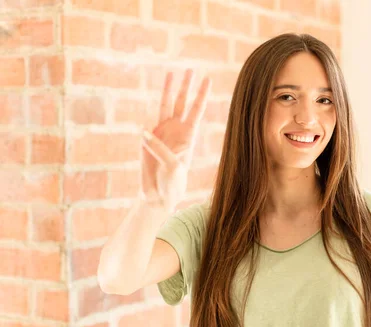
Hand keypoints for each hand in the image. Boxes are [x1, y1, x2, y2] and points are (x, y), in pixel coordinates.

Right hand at [140, 69, 211, 211]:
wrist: (159, 194)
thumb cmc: (172, 183)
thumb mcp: (172, 167)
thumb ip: (160, 150)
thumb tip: (144, 133)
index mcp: (188, 135)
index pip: (197, 110)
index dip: (201, 95)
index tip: (208, 79)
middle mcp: (176, 130)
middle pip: (182, 103)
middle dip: (186, 86)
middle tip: (191, 69)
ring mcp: (162, 132)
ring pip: (165, 106)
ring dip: (168, 90)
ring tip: (171, 72)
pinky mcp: (148, 140)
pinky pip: (146, 126)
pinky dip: (146, 123)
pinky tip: (145, 125)